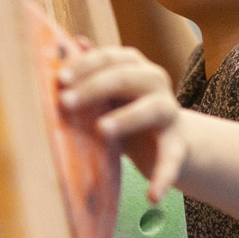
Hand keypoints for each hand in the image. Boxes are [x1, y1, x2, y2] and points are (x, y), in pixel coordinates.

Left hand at [55, 44, 187, 196]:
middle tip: (67, 102)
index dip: (86, 65)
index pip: (110, 57)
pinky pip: (171, 159)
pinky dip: (163, 177)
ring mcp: (169, 112)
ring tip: (102, 130)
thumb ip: (92, 73)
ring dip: (126, 118)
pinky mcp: (178, 144)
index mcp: (134, 66)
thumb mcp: (108, 94)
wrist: (171, 144)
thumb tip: (74, 42)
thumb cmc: (128, 112)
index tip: (60, 78)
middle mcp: (155, 82)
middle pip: (127, 77)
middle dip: (96, 87)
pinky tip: (153, 195)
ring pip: (151, 109)